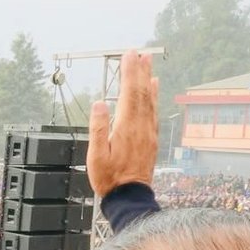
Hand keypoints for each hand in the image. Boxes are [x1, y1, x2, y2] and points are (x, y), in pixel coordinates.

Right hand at [87, 51, 158, 197]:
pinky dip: (154, 95)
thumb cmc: (109, 178)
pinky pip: (154, 111)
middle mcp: (141, 126)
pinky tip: (154, 87)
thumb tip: (99, 103)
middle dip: (140, 70)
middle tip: (139, 52)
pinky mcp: (151, 138)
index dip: (129, 72)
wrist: (130, 197)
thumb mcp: (95, 155)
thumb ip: (97, 128)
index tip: (128, 55)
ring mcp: (148, 131)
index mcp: (126, 127)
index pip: (128, 93)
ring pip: (150, 99)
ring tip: (148, 63)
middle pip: (142, 92)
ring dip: (149, 79)